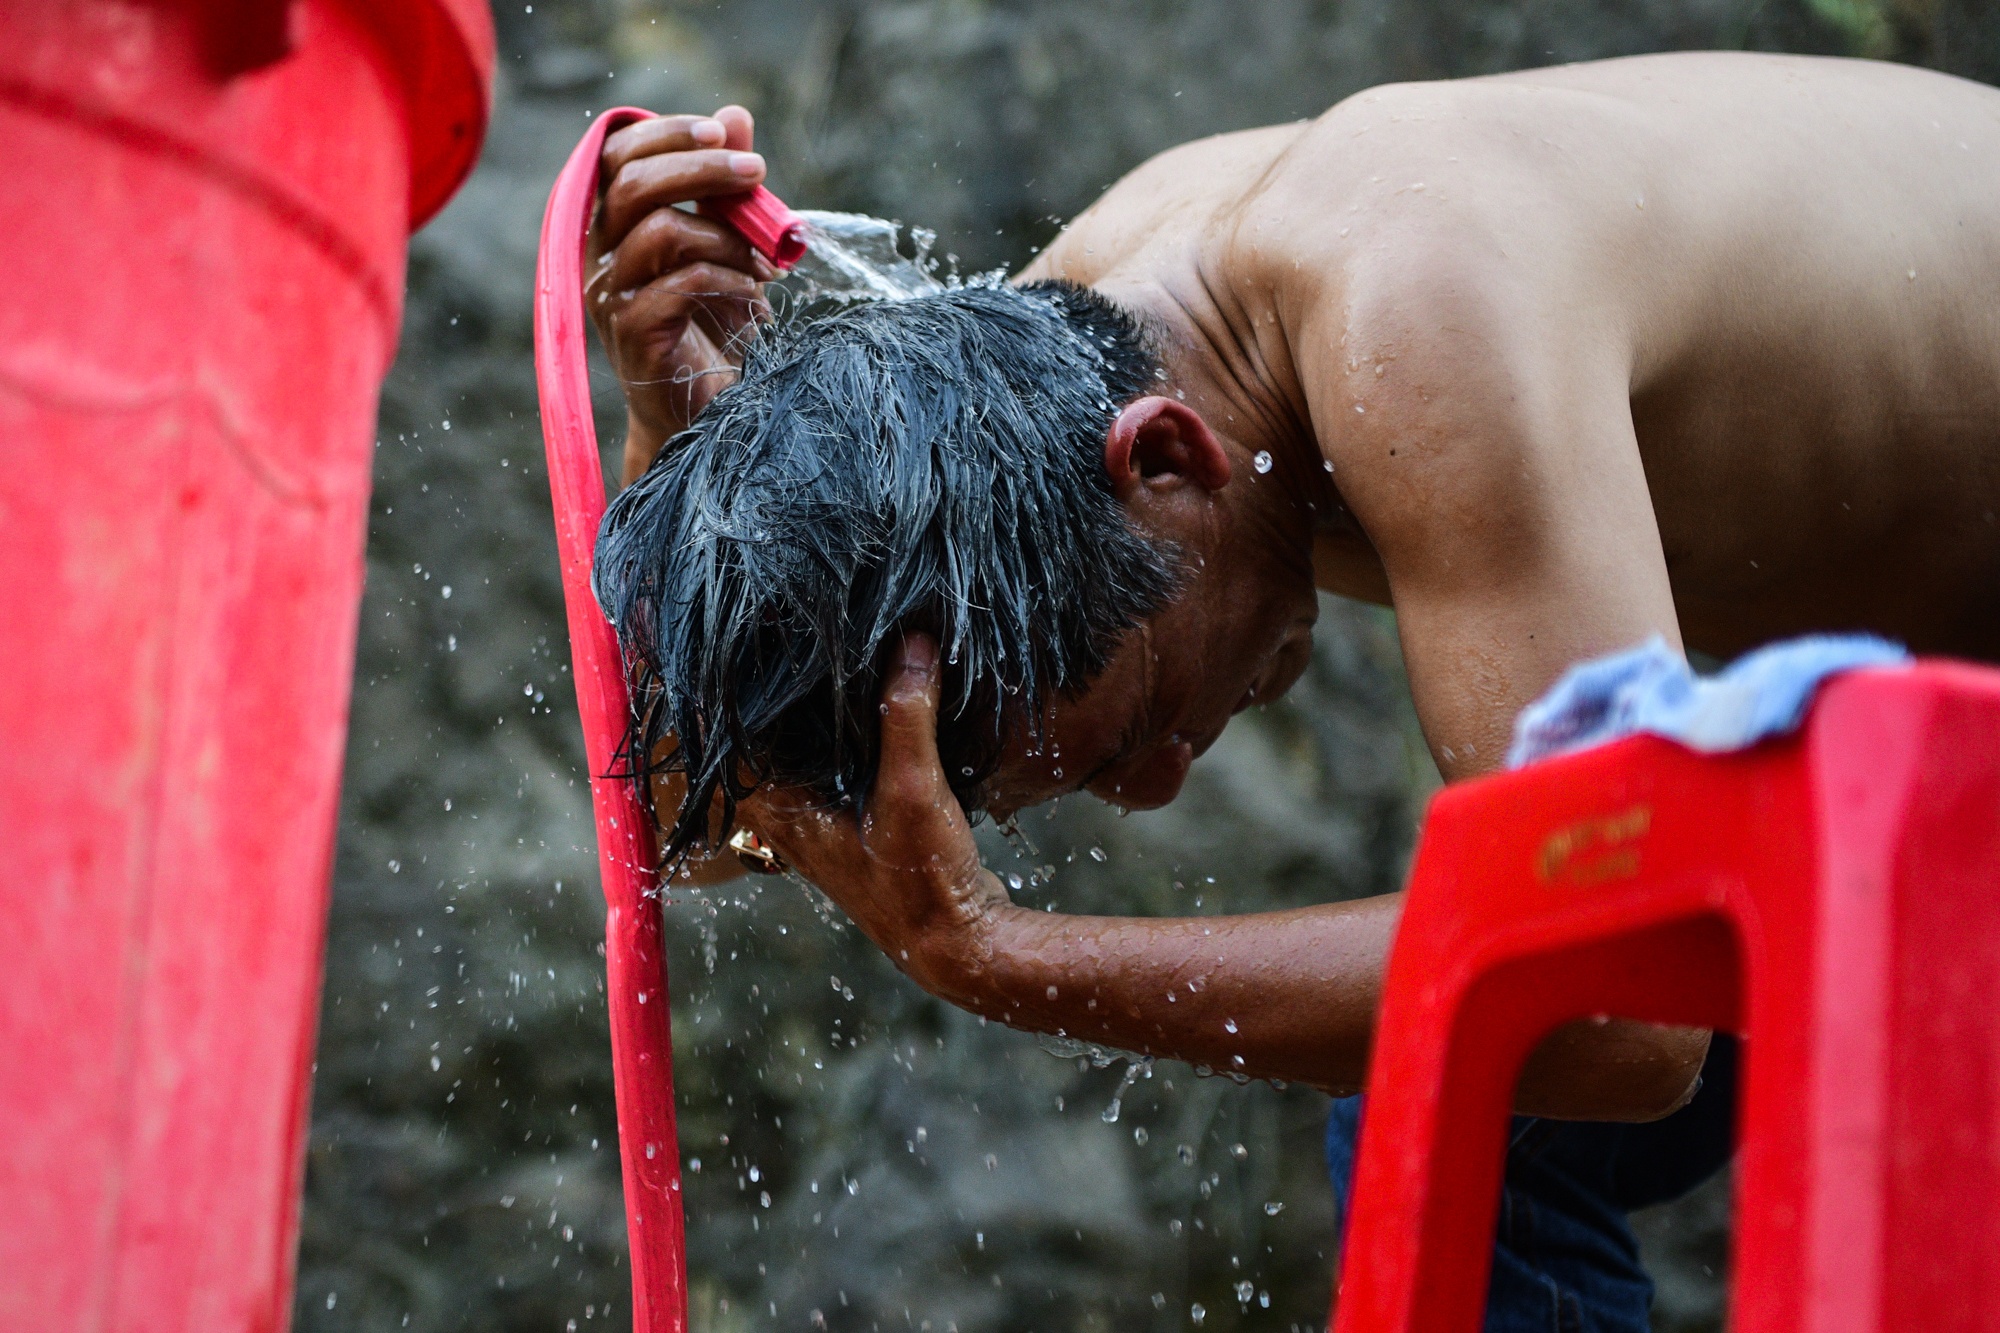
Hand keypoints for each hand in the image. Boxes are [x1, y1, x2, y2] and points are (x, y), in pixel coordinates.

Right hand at [587, 105, 778, 483]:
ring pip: (662, 232)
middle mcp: (600, 255)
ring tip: (765, 262)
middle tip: (757, 173)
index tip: (723, 133)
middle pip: (634, 184)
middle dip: (701, 169)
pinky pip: (682, 284)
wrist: (704, 411)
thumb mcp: (724, 245)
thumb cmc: (711, 324)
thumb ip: (723, 185)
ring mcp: (610, 297)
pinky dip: (729, 280)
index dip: (667, 134)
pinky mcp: (634, 335)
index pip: (618, 155)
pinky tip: (755, 296)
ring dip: (727, 237)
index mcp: (612, 225)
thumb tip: (735, 115)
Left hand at [747, 635, 1015, 996]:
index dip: (733, 688)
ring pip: (804, 752)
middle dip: (779, 689)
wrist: (958, 942)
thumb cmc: (920, 881)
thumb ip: (906, 714)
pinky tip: (875, 698)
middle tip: (796, 631)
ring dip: (817, 712)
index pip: (730, 737)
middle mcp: (789, 815)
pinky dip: (850, 734)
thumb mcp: (913, 788)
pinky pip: (838, 765)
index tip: (744, 639)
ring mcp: (821, 821)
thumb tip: (910, 640)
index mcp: (780, 807)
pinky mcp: (856, 822)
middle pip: (767, 739)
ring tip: (833, 652)